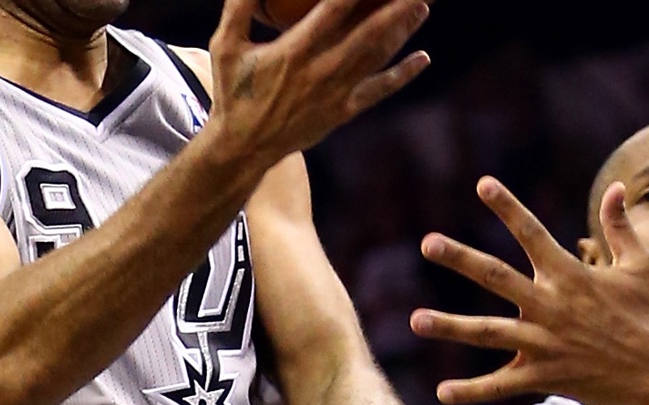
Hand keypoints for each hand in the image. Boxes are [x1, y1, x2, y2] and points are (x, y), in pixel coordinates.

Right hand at [205, 0, 431, 162]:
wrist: (244, 147)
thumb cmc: (233, 91)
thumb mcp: (225, 45)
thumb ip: (238, 7)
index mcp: (294, 51)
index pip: (334, 9)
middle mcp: (321, 71)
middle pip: (368, 31)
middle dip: (394, 7)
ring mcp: (337, 93)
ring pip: (378, 57)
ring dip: (403, 31)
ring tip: (423, 7)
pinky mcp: (344, 111)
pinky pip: (379, 90)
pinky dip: (403, 74)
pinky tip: (423, 58)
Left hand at [408, 177, 648, 404]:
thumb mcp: (639, 265)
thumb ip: (619, 226)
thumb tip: (617, 187)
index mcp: (570, 275)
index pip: (532, 233)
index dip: (508, 207)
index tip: (483, 185)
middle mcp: (551, 306)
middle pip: (496, 277)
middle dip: (460, 259)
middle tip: (428, 242)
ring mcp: (544, 343)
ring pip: (488, 333)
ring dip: (450, 327)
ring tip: (415, 321)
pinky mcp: (544, 376)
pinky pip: (500, 385)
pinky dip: (471, 391)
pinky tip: (442, 393)